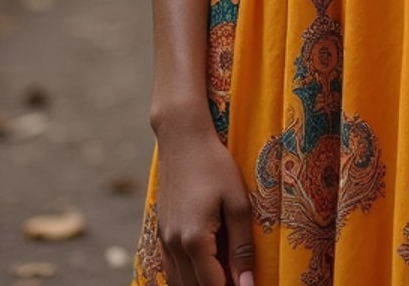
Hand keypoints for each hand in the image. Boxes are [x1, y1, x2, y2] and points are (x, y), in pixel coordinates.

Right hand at [154, 113, 256, 285]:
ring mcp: (164, 239)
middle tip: (238, 278)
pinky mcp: (161, 231)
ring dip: (200, 283)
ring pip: (179, 282)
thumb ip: (242, 247)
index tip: (248, 285)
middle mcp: (174, 245)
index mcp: (195, 240)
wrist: (182, 137)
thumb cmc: (214, 164)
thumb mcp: (237, 202)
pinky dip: (186, 277)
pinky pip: (170, 269)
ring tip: (225, 273)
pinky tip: (204, 268)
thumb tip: (247, 284)